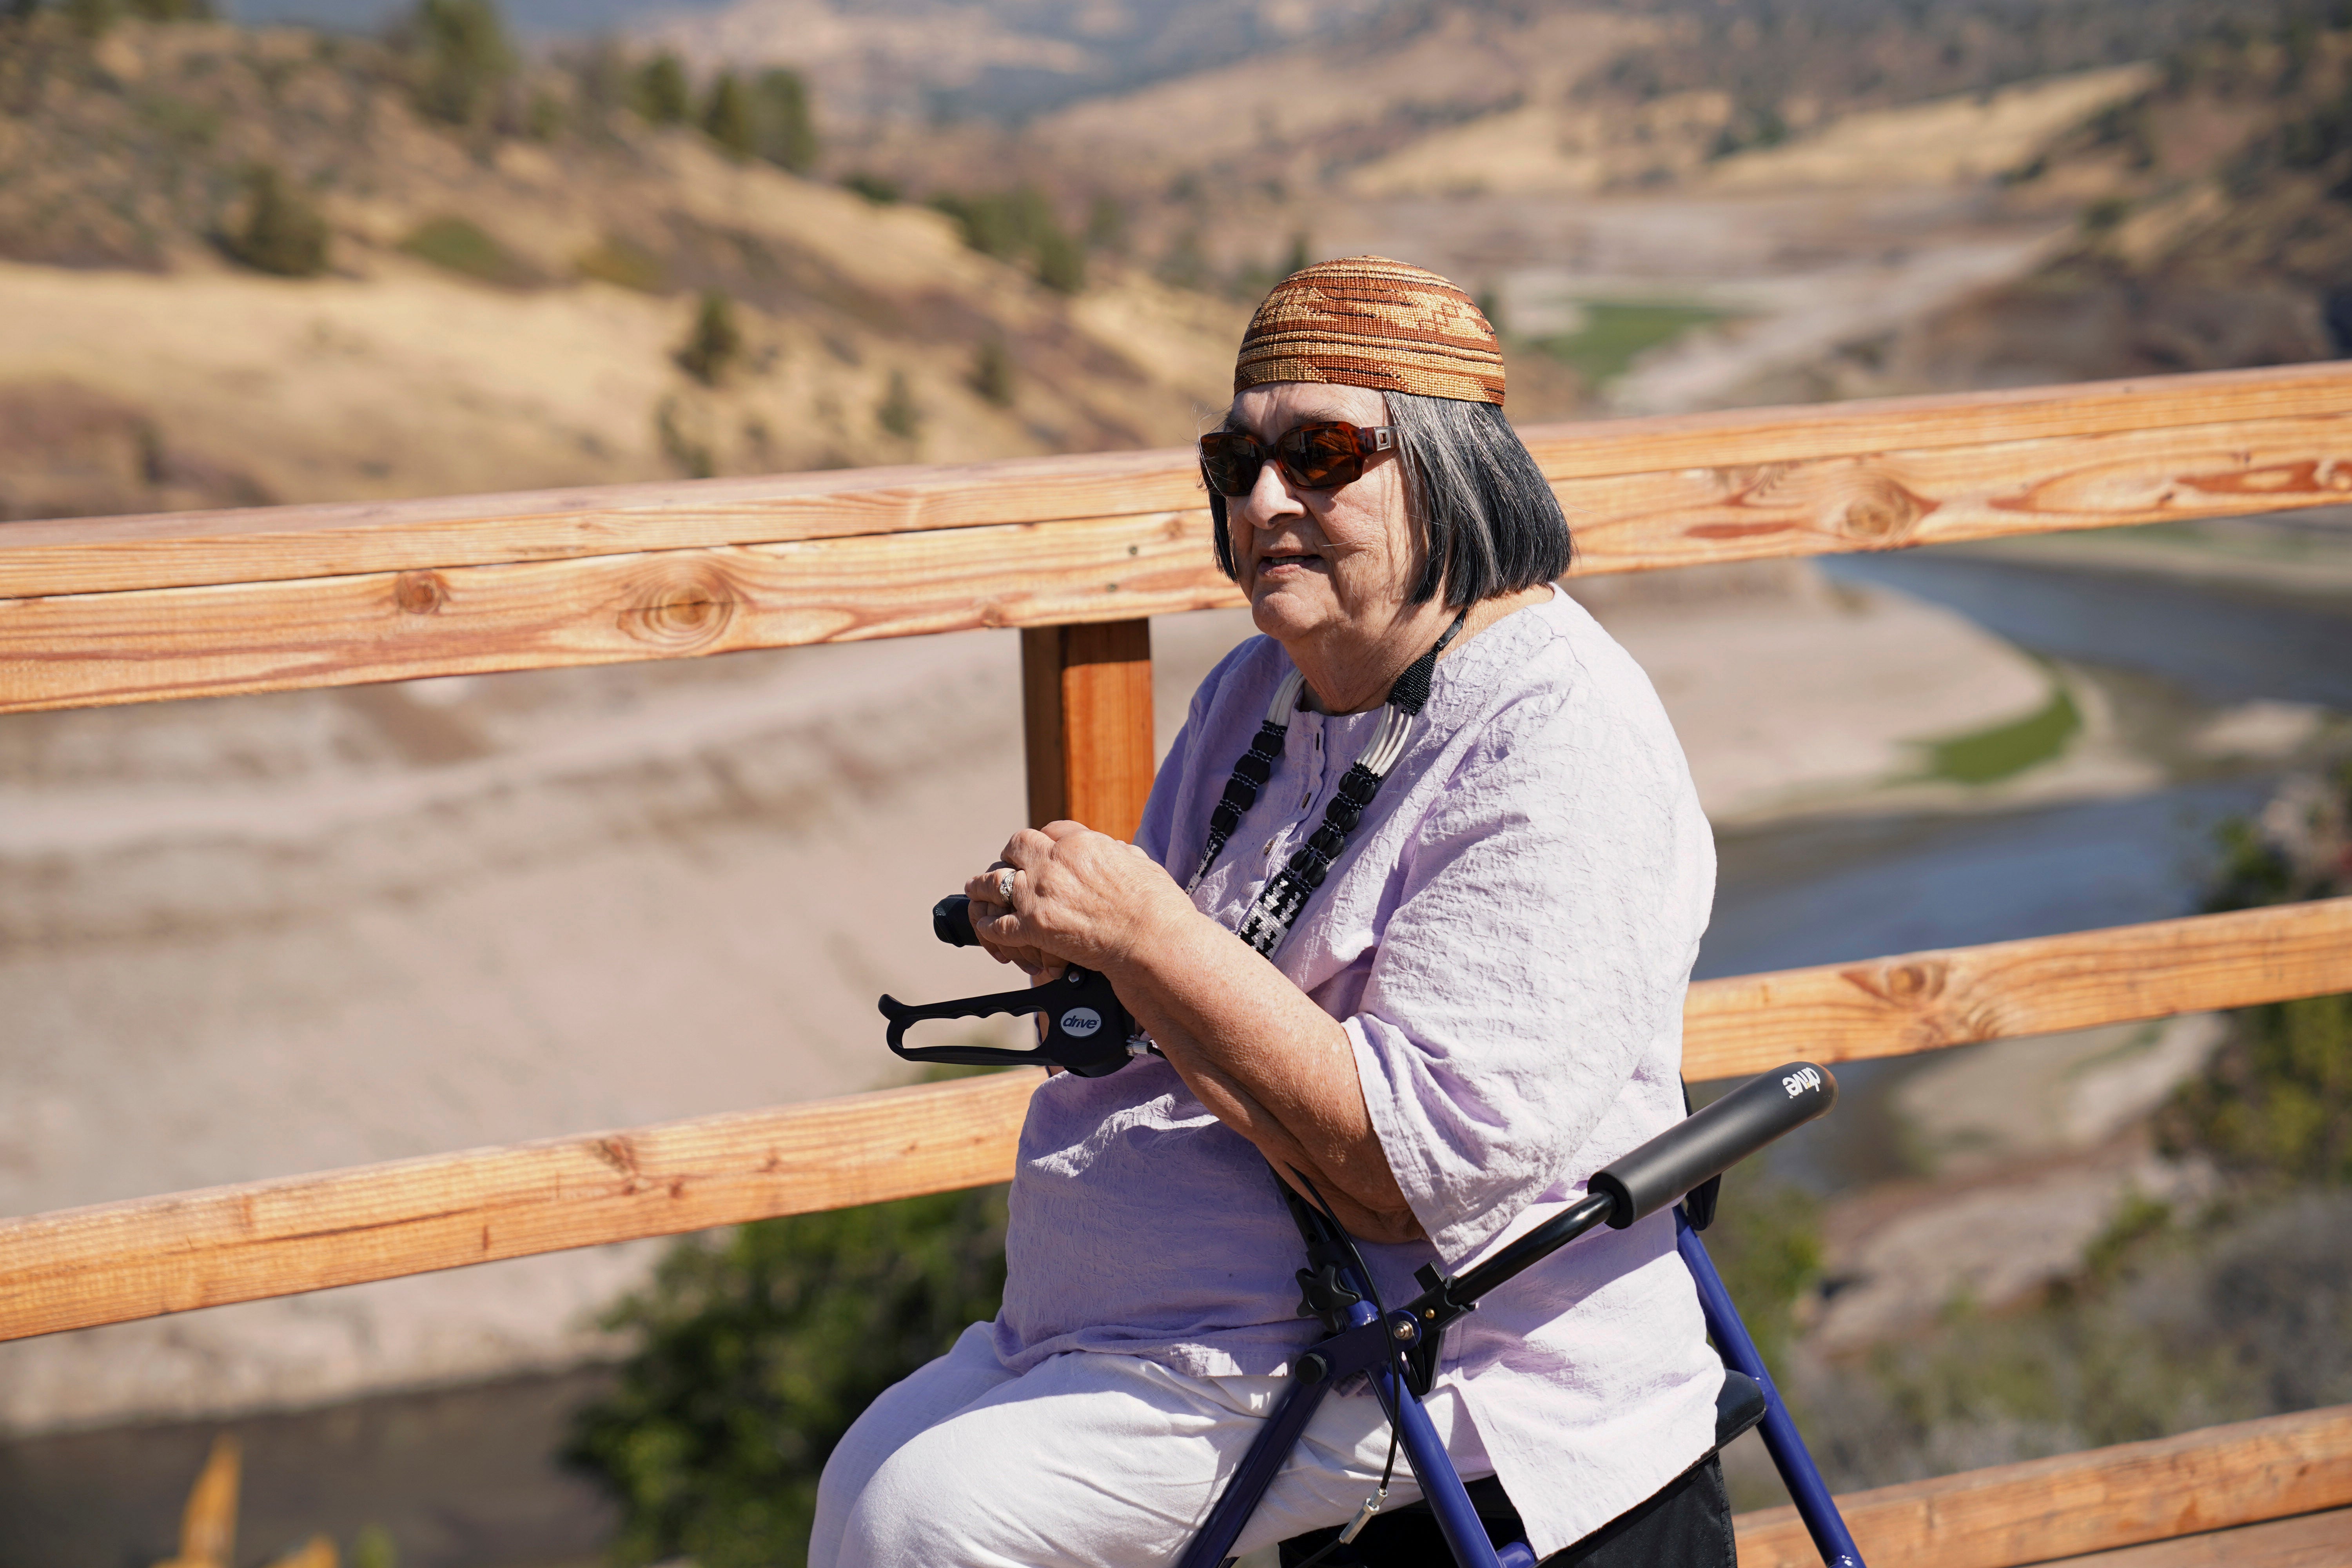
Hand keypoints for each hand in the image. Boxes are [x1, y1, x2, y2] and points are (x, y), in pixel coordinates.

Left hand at [962, 823, 1187, 977]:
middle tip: (1007, 863)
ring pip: (995, 882)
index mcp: (1080, 844)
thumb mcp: (1140, 863)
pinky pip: (997, 925)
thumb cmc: (1155, 904)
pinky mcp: (1033, 927)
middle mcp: (1053, 863)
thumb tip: (1115, 850)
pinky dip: (988, 927)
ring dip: (982, 885)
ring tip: (975, 888)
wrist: (1152, 939)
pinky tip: (985, 927)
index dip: (1045, 839)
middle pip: (1017, 846)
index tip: (1042, 848)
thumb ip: (1120, 853)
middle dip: (1011, 854)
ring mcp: (1039, 895)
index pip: (1051, 831)